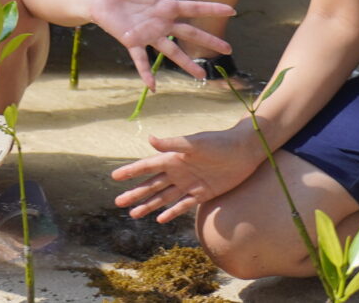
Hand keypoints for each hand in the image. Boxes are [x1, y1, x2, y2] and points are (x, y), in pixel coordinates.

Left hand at [88, 0, 234, 79]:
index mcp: (166, 6)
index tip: (231, 10)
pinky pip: (141, 59)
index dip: (212, 8)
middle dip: (208, 40)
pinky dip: (146, 73)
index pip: (193, 8)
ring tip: (200, 76)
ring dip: (185, 63)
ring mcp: (148, 34)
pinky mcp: (132, 41)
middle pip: (188, 33)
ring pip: (171, 51)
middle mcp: (161, 23)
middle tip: (227, 49)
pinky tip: (152, 87)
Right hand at [110, 121, 262, 223]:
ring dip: (148, 205)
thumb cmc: (219, 142)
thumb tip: (149, 139)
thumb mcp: (194, 143)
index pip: (146, 166)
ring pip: (163, 197)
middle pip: (151, 185)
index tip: (114, 177)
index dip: (131, 172)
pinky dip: (171, 212)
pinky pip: (183, 205)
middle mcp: (178, 171)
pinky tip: (160, 219)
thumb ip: (172, 143)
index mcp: (173, 158)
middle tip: (118, 202)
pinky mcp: (203, 193)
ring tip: (133, 214)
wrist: (244, 152)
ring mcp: (189, 184)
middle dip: (134, 193)